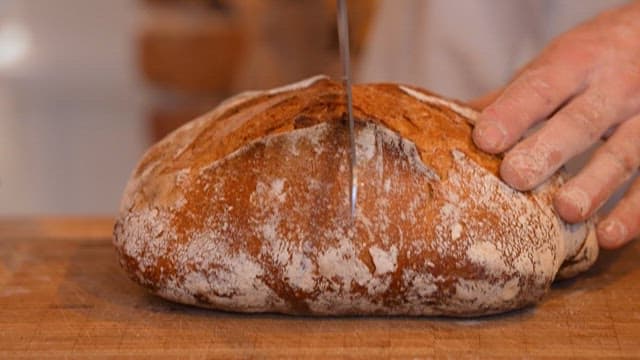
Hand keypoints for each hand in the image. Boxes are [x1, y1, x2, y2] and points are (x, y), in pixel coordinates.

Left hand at [471, 1, 639, 248]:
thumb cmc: (589, 61)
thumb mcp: (554, 65)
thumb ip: (511, 98)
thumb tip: (451, 124)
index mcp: (574, 64)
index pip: (540, 88)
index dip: (513, 113)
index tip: (485, 139)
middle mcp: (611, 89)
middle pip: (580, 122)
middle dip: (548, 150)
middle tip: (516, 177)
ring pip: (623, 153)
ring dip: (595, 184)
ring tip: (567, 212)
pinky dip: (634, 210)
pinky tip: (610, 235)